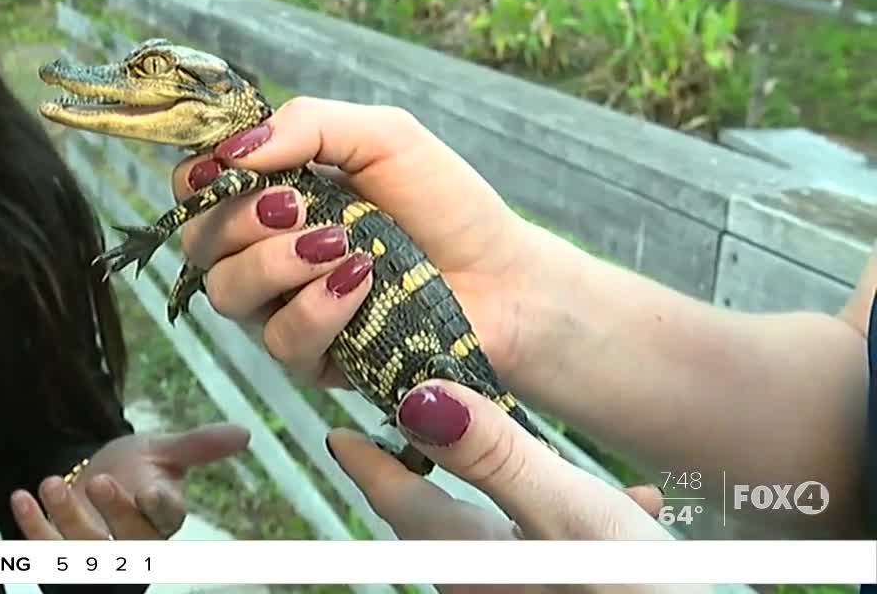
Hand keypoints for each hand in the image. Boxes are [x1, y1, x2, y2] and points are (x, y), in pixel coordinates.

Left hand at [9, 423, 249, 540]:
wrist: (94, 475)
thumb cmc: (137, 466)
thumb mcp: (164, 451)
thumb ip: (199, 446)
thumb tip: (245, 433)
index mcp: (164, 519)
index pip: (166, 519)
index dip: (158, 508)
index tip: (151, 491)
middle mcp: (134, 544)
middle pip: (128, 540)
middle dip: (113, 513)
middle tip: (99, 479)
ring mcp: (96, 554)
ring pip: (84, 548)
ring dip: (66, 518)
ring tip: (51, 481)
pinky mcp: (61, 555)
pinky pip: (47, 549)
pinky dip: (32, 527)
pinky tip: (22, 497)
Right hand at [170, 97, 537, 386]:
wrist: (504, 275)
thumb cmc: (445, 203)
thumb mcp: (382, 136)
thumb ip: (307, 125)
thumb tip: (231, 151)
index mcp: (273, 193)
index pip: (197, 187)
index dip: (199, 178)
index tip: (230, 169)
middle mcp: (265, 251)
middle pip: (197, 242)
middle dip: (236, 220)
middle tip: (295, 205)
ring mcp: (284, 307)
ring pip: (226, 292)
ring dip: (275, 263)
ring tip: (341, 244)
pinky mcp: (313, 358)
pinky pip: (281, 340)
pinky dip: (315, 308)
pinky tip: (360, 284)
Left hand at [327, 380, 675, 593]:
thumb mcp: (571, 515)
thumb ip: (497, 457)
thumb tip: (420, 400)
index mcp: (474, 562)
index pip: (400, 503)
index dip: (368, 462)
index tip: (338, 435)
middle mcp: (491, 584)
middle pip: (445, 518)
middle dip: (434, 470)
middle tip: (420, 425)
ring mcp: (530, 590)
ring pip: (507, 532)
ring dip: (517, 487)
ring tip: (532, 448)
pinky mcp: (576, 591)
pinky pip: (563, 552)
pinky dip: (584, 520)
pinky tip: (635, 504)